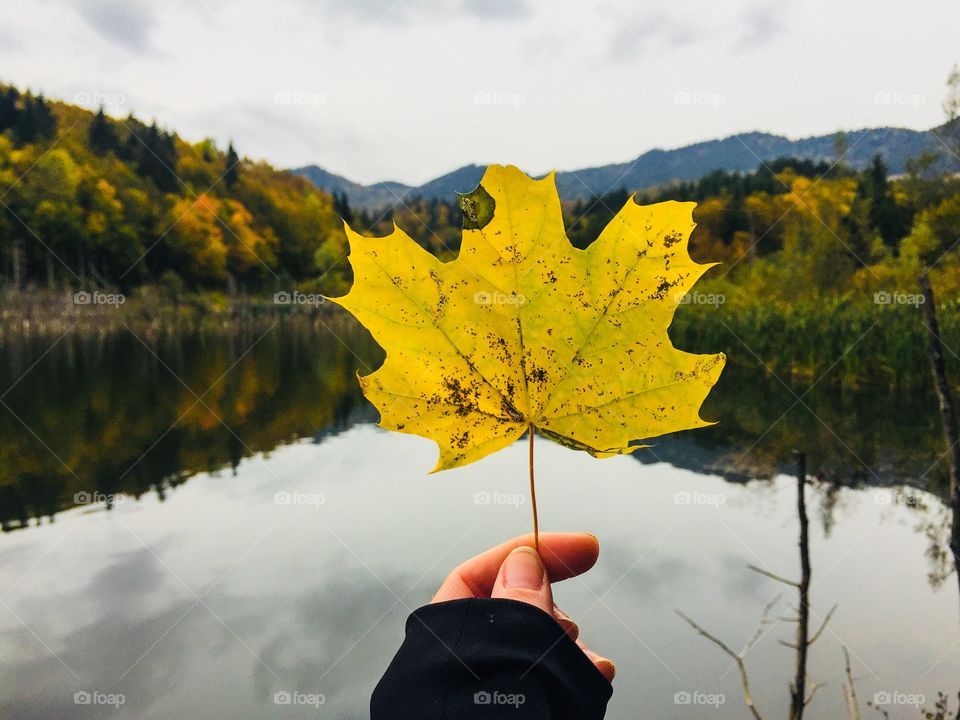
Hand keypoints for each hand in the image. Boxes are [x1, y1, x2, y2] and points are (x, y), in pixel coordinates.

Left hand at [432, 532, 614, 681]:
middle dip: (552, 604)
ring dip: (568, 643)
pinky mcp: (521, 701)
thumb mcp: (504, 656)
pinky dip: (573, 669)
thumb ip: (516, 607)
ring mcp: (491, 684)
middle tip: (570, 620)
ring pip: (534, 643)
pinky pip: (547, 673)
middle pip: (512, 606)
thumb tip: (525, 561)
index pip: (478, 574)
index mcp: (443, 640)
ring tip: (587, 658)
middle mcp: (464, 661)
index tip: (579, 545)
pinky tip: (595, 671)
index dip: (529, 551)